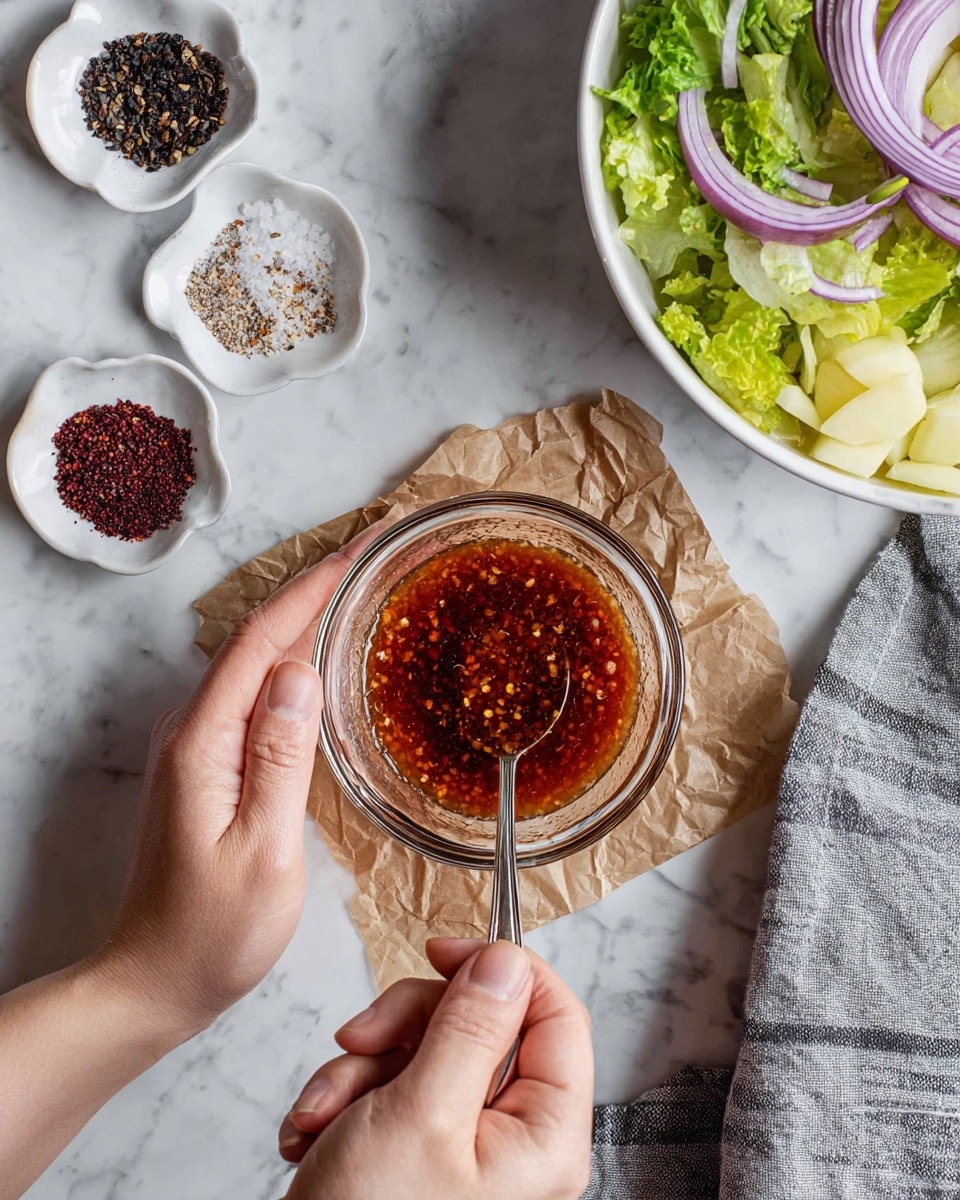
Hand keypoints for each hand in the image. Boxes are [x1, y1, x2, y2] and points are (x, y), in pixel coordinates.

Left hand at [89, 529, 375, 1045]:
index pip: (260, 641)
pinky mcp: (205, 768)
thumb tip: (298, 674)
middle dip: (309, 593)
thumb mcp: (263, 850)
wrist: (155, 979)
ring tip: (353, 598)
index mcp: (205, 742)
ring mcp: (195, 749)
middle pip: (253, 640)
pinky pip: (249, 696)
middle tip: (368, 562)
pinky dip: (287, 666)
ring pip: (252, 664)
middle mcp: (192, 732)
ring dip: (299, 625)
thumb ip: (279, 759)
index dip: (309, 590)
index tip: (356, 553)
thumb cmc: (213, 931)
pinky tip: (318, 669)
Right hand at [278, 938, 593, 1199]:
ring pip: (428, 1048)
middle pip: (480, 1023)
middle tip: (360, 1042)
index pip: (556, 1012)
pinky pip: (395, 1085)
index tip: (446, 950)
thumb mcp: (420, 1115)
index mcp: (544, 1135)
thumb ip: (470, 1028)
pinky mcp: (421, 1151)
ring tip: (327, 1112)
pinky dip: (350, 1096)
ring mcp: (466, 1146)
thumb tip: (506, 962)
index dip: (503, 969)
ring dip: (364, 1066)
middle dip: (406, 1025)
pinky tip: (318, 1132)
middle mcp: (514, 1139)